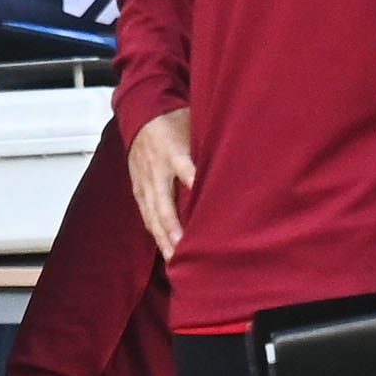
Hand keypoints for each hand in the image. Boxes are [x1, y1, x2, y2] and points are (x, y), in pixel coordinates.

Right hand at [128, 109, 195, 257]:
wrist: (142, 114)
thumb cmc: (176, 122)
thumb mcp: (194, 125)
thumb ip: (209, 146)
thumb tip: (237, 165)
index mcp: (173, 151)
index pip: (184, 169)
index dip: (193, 182)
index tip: (202, 198)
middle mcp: (156, 170)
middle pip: (163, 203)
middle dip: (173, 227)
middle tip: (184, 248)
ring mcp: (144, 182)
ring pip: (152, 215)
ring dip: (163, 237)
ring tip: (174, 260)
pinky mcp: (138, 190)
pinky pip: (146, 214)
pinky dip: (155, 233)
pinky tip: (165, 250)